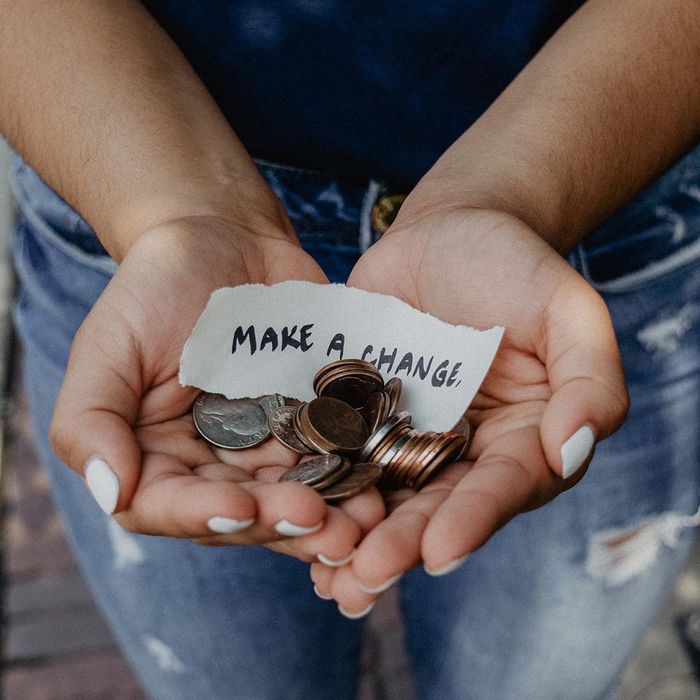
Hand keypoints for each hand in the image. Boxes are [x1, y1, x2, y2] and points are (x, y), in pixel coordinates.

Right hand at [49, 215, 384, 562]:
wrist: (225, 239)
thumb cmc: (155, 288)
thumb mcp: (108, 346)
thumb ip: (90, 420)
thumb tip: (110, 492)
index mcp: (156, 457)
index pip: (170, 506)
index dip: (204, 515)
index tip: (242, 507)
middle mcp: (213, 464)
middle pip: (244, 513)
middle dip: (281, 523)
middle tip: (321, 525)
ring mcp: (268, 446)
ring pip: (296, 495)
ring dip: (331, 515)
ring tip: (364, 522)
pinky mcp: (313, 423)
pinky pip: (336, 455)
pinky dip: (357, 473)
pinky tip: (382, 485)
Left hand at [311, 206, 627, 614]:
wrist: (448, 231)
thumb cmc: (515, 265)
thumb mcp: (568, 310)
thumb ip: (589, 379)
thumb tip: (573, 449)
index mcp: (522, 438)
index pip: (503, 487)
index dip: (474, 519)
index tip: (440, 551)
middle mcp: (465, 450)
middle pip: (437, 505)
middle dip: (402, 544)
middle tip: (365, 578)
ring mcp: (408, 435)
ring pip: (384, 495)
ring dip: (356, 536)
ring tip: (327, 575)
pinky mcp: (361, 414)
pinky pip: (340, 454)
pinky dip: (320, 486)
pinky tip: (290, 518)